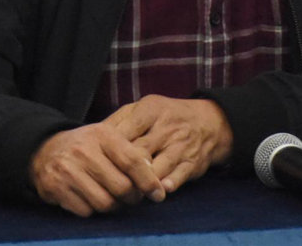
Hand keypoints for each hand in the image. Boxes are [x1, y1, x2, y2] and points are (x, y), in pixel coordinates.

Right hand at [29, 123, 165, 216]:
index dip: (149, 181)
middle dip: (132, 197)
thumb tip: (154, 176)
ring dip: (114, 206)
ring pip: (105, 203)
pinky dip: (94, 210)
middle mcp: (84, 151)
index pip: (133, 161)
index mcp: (102, 135)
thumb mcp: (107, 139)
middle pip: (122, 187)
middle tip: (133, 197)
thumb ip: (130, 154)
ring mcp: (68, 171)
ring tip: (114, 199)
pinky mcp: (56, 189)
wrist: (45, 150)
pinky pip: (86, 211)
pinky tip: (92, 198)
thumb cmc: (86, 146)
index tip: (158, 194)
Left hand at [103, 95, 233, 194]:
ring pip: (158, 166)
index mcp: (151, 110)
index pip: (126, 130)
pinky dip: (169, 184)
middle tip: (107, 182)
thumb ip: (120, 120)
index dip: (109, 149)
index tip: (97, 161)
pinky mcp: (193, 163)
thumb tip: (93, 135)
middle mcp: (166, 127)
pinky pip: (179, 176)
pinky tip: (158, 192)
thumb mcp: (144, 108)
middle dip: (122, 169)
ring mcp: (181, 145)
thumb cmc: (166, 116)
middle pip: (139, 151)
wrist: (208, 122)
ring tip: (127, 193)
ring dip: (142, 182)